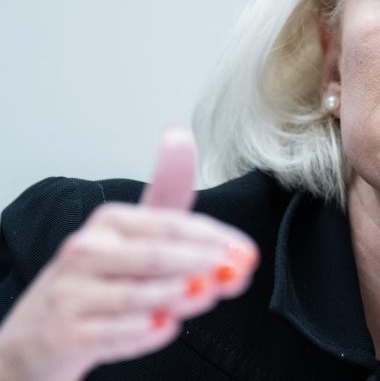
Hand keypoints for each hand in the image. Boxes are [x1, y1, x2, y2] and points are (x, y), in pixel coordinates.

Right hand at [0, 127, 258, 380]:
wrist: (41, 331)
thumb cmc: (100, 276)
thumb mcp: (133, 232)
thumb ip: (167, 192)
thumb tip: (179, 135)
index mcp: (111, 222)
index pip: (171, 225)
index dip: (214, 238)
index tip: (246, 252)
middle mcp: (87, 252)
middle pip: (155, 256)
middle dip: (202, 264)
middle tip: (235, 272)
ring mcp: (73, 293)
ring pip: (136, 295)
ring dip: (180, 296)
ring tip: (208, 294)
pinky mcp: (67, 334)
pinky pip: (114, 334)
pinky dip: (146, 332)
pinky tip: (167, 326)